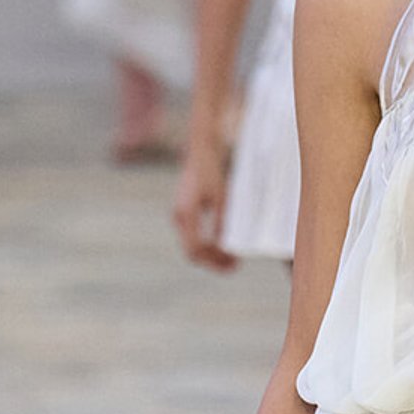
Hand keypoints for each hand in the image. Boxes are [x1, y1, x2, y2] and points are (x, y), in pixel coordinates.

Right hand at [173, 138, 237, 271]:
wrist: (202, 147)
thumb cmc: (212, 169)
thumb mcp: (222, 195)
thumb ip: (222, 220)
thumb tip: (225, 245)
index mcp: (186, 214)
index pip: (196, 249)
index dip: (214, 261)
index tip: (233, 265)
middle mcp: (179, 216)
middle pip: (193, 251)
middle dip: (213, 261)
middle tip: (233, 266)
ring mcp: (180, 214)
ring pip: (192, 244)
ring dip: (211, 253)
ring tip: (230, 258)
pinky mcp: (186, 210)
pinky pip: (194, 235)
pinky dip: (207, 242)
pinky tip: (223, 243)